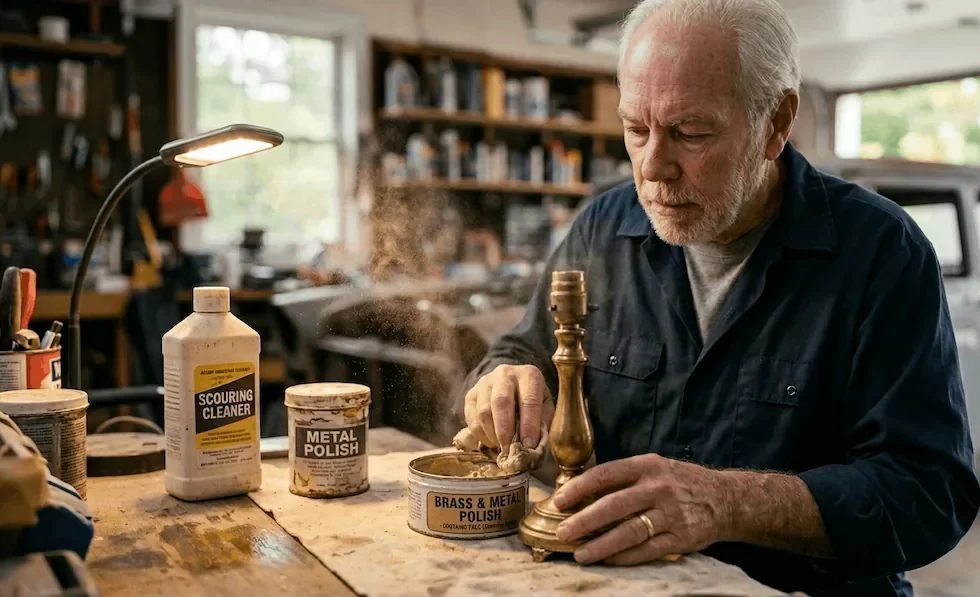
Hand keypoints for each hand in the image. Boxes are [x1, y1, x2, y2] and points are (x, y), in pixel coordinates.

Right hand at [463, 364, 553, 448]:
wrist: (511, 384)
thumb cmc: (531, 400)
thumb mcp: (545, 406)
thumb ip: (542, 422)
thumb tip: (532, 445)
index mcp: (529, 375)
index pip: (529, 400)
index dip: (529, 425)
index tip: (528, 446)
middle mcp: (505, 374)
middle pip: (501, 402)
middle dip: (505, 431)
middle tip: (510, 450)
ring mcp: (485, 383)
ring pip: (484, 412)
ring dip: (492, 435)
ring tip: (502, 447)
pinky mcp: (471, 394)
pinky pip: (471, 418)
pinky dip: (481, 435)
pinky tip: (491, 441)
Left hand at [553, 453, 733, 564]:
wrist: (726, 499)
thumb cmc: (681, 483)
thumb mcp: (656, 468)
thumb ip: (625, 478)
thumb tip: (584, 493)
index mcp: (648, 466)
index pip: (606, 474)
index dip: (580, 488)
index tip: (560, 500)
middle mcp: (658, 488)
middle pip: (614, 505)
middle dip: (584, 520)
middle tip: (563, 532)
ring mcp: (670, 514)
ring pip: (628, 531)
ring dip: (601, 545)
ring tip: (580, 554)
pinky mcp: (680, 538)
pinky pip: (646, 550)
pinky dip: (624, 557)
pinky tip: (607, 560)